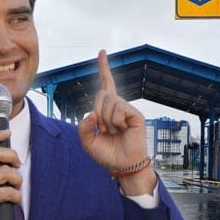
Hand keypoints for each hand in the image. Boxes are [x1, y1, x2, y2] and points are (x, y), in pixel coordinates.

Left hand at [78, 50, 155, 195]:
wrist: (123, 166)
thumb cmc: (107, 154)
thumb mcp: (87, 141)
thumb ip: (83, 126)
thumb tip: (93, 113)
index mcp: (107, 110)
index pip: (105, 85)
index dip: (103, 68)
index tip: (102, 52)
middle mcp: (118, 106)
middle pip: (101, 94)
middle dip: (97, 112)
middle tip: (104, 130)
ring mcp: (127, 109)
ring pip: (109, 101)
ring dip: (106, 120)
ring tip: (114, 132)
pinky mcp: (135, 115)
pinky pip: (119, 109)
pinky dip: (116, 121)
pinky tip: (123, 130)